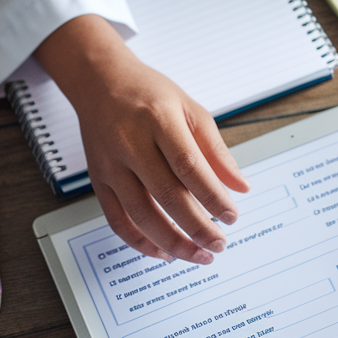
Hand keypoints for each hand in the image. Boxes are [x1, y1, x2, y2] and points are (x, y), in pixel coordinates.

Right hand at [35, 15, 249, 263]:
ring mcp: (111, 164)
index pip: (189, 166)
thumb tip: (239, 186)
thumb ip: (215, 149)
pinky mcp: (98, 180)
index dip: (212, 196)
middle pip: (165, 195)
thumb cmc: (148, 94)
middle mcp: (130, 143)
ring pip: (140, 214)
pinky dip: (140, 242)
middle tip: (219, 244)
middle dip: (196, 226)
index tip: (232, 216)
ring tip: (198, 254)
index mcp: (158, 120)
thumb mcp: (190, 108)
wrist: (100, 82)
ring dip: (172, 242)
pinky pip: (116, 220)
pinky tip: (163, 252)